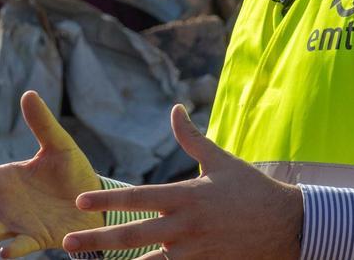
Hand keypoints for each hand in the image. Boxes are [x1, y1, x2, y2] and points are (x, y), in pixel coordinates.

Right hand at [0, 91, 103, 257]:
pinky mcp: (35, 237)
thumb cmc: (73, 173)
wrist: (94, 201)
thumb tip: (28, 93)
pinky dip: (11, 249)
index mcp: (3, 179)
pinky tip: (3, 252)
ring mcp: (16, 222)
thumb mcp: (59, 145)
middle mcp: (3, 203)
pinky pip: (20, 245)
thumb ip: (42, 123)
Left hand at [61, 105, 303, 259]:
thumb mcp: (221, 161)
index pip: (139, 198)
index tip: (81, 202)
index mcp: (187, 196)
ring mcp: (193, 251)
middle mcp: (185, 226)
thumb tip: (175, 109)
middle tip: (68, 242)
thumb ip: (192, 138)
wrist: (285, 225)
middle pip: (133, 236)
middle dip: (97, 239)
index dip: (108, 200)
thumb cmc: (251, 188)